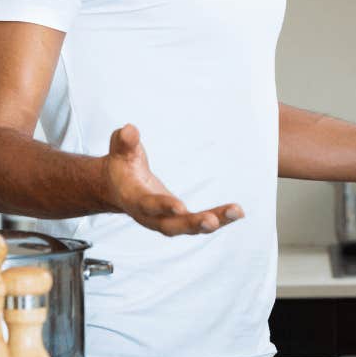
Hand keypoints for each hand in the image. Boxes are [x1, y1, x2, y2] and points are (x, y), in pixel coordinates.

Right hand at [103, 124, 243, 236]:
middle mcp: (150, 216)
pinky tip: (237, 212)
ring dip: (214, 222)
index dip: (163, 206)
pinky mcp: (179, 219)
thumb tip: (130, 129)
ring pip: (190, 227)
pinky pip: (200, 221)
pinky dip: (219, 218)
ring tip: (237, 212)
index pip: (148, 205)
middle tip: (212, 222)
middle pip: (171, 226)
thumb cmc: (121, 165)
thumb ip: (125, 141)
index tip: (180, 207)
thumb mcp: (120, 150)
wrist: (117, 186)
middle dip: (192, 224)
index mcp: (134, 199)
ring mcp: (166, 220)